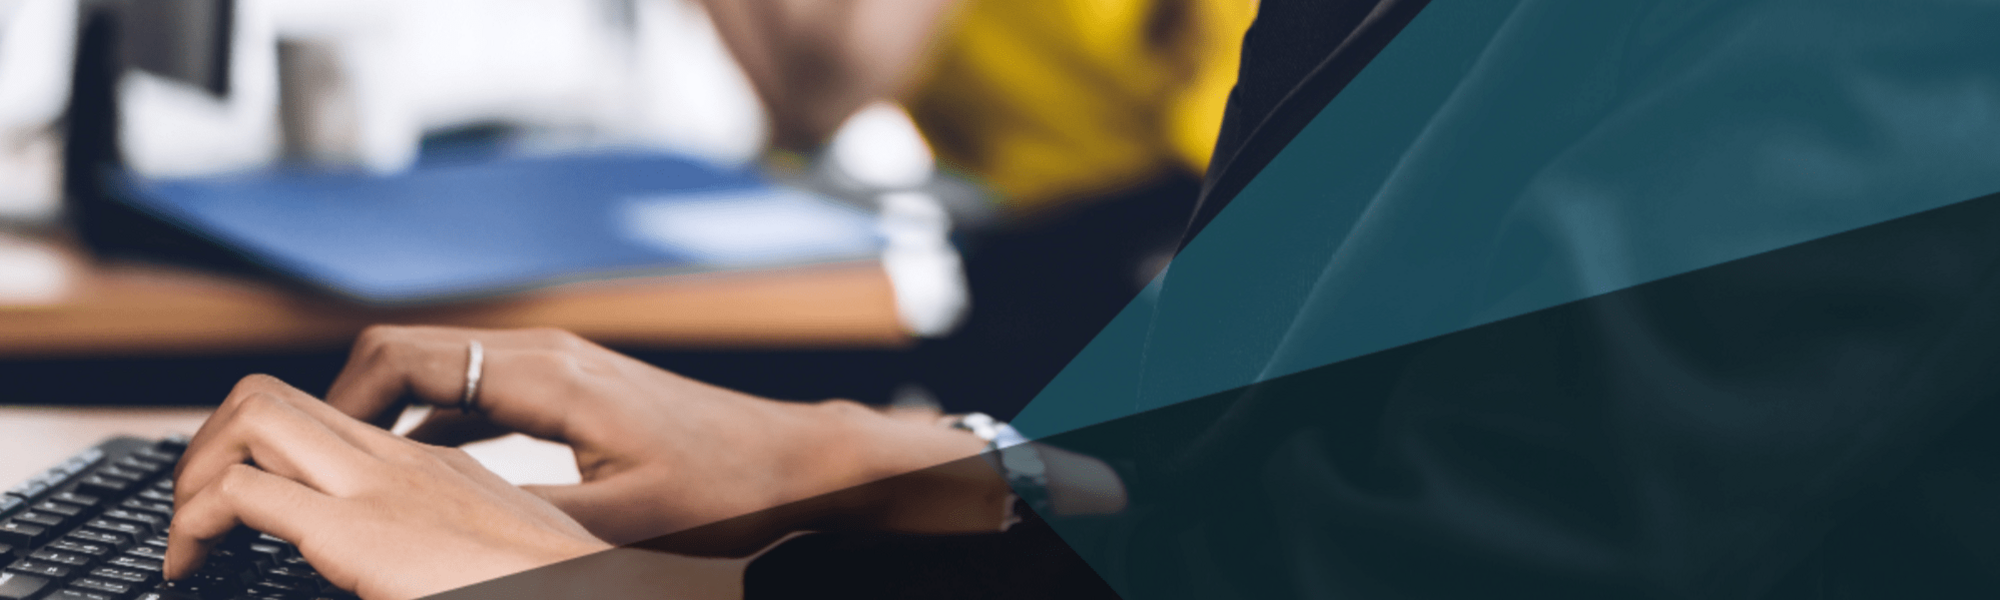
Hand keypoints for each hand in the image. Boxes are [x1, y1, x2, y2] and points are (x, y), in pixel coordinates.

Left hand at [167, 375, 610, 599]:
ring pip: (252, 416)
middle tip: (196, 509)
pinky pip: (241, 492)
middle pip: (279, 396)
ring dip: (197, 468)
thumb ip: (451, 558)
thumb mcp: (497, 566)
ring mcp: (381, 485)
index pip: (331, 420)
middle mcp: (405, 461)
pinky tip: (191, 566)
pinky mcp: (358, 526)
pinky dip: (193, 521)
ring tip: (186, 531)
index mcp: (438, 471)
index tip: (248, 507)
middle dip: (213, 443)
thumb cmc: (561, 589)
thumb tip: (418, 575)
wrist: (605, 595)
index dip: (266, 448)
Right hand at [322, 326, 997, 545]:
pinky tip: (420, 472)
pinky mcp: (577, 387)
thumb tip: (435, 546)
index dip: (338, 401)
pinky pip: (481, 389)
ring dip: (392, 412)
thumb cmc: (724, 494)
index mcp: (546, 378)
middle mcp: (547, 355)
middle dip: (347, 402)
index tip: (294, 451)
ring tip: (342, 473)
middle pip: (412, 352)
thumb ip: (523, 528)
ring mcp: (562, 365)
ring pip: (446, 369)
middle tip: (300, 463)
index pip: (406, 361)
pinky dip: (438, 421)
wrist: (798, 463)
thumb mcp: (618, 529)